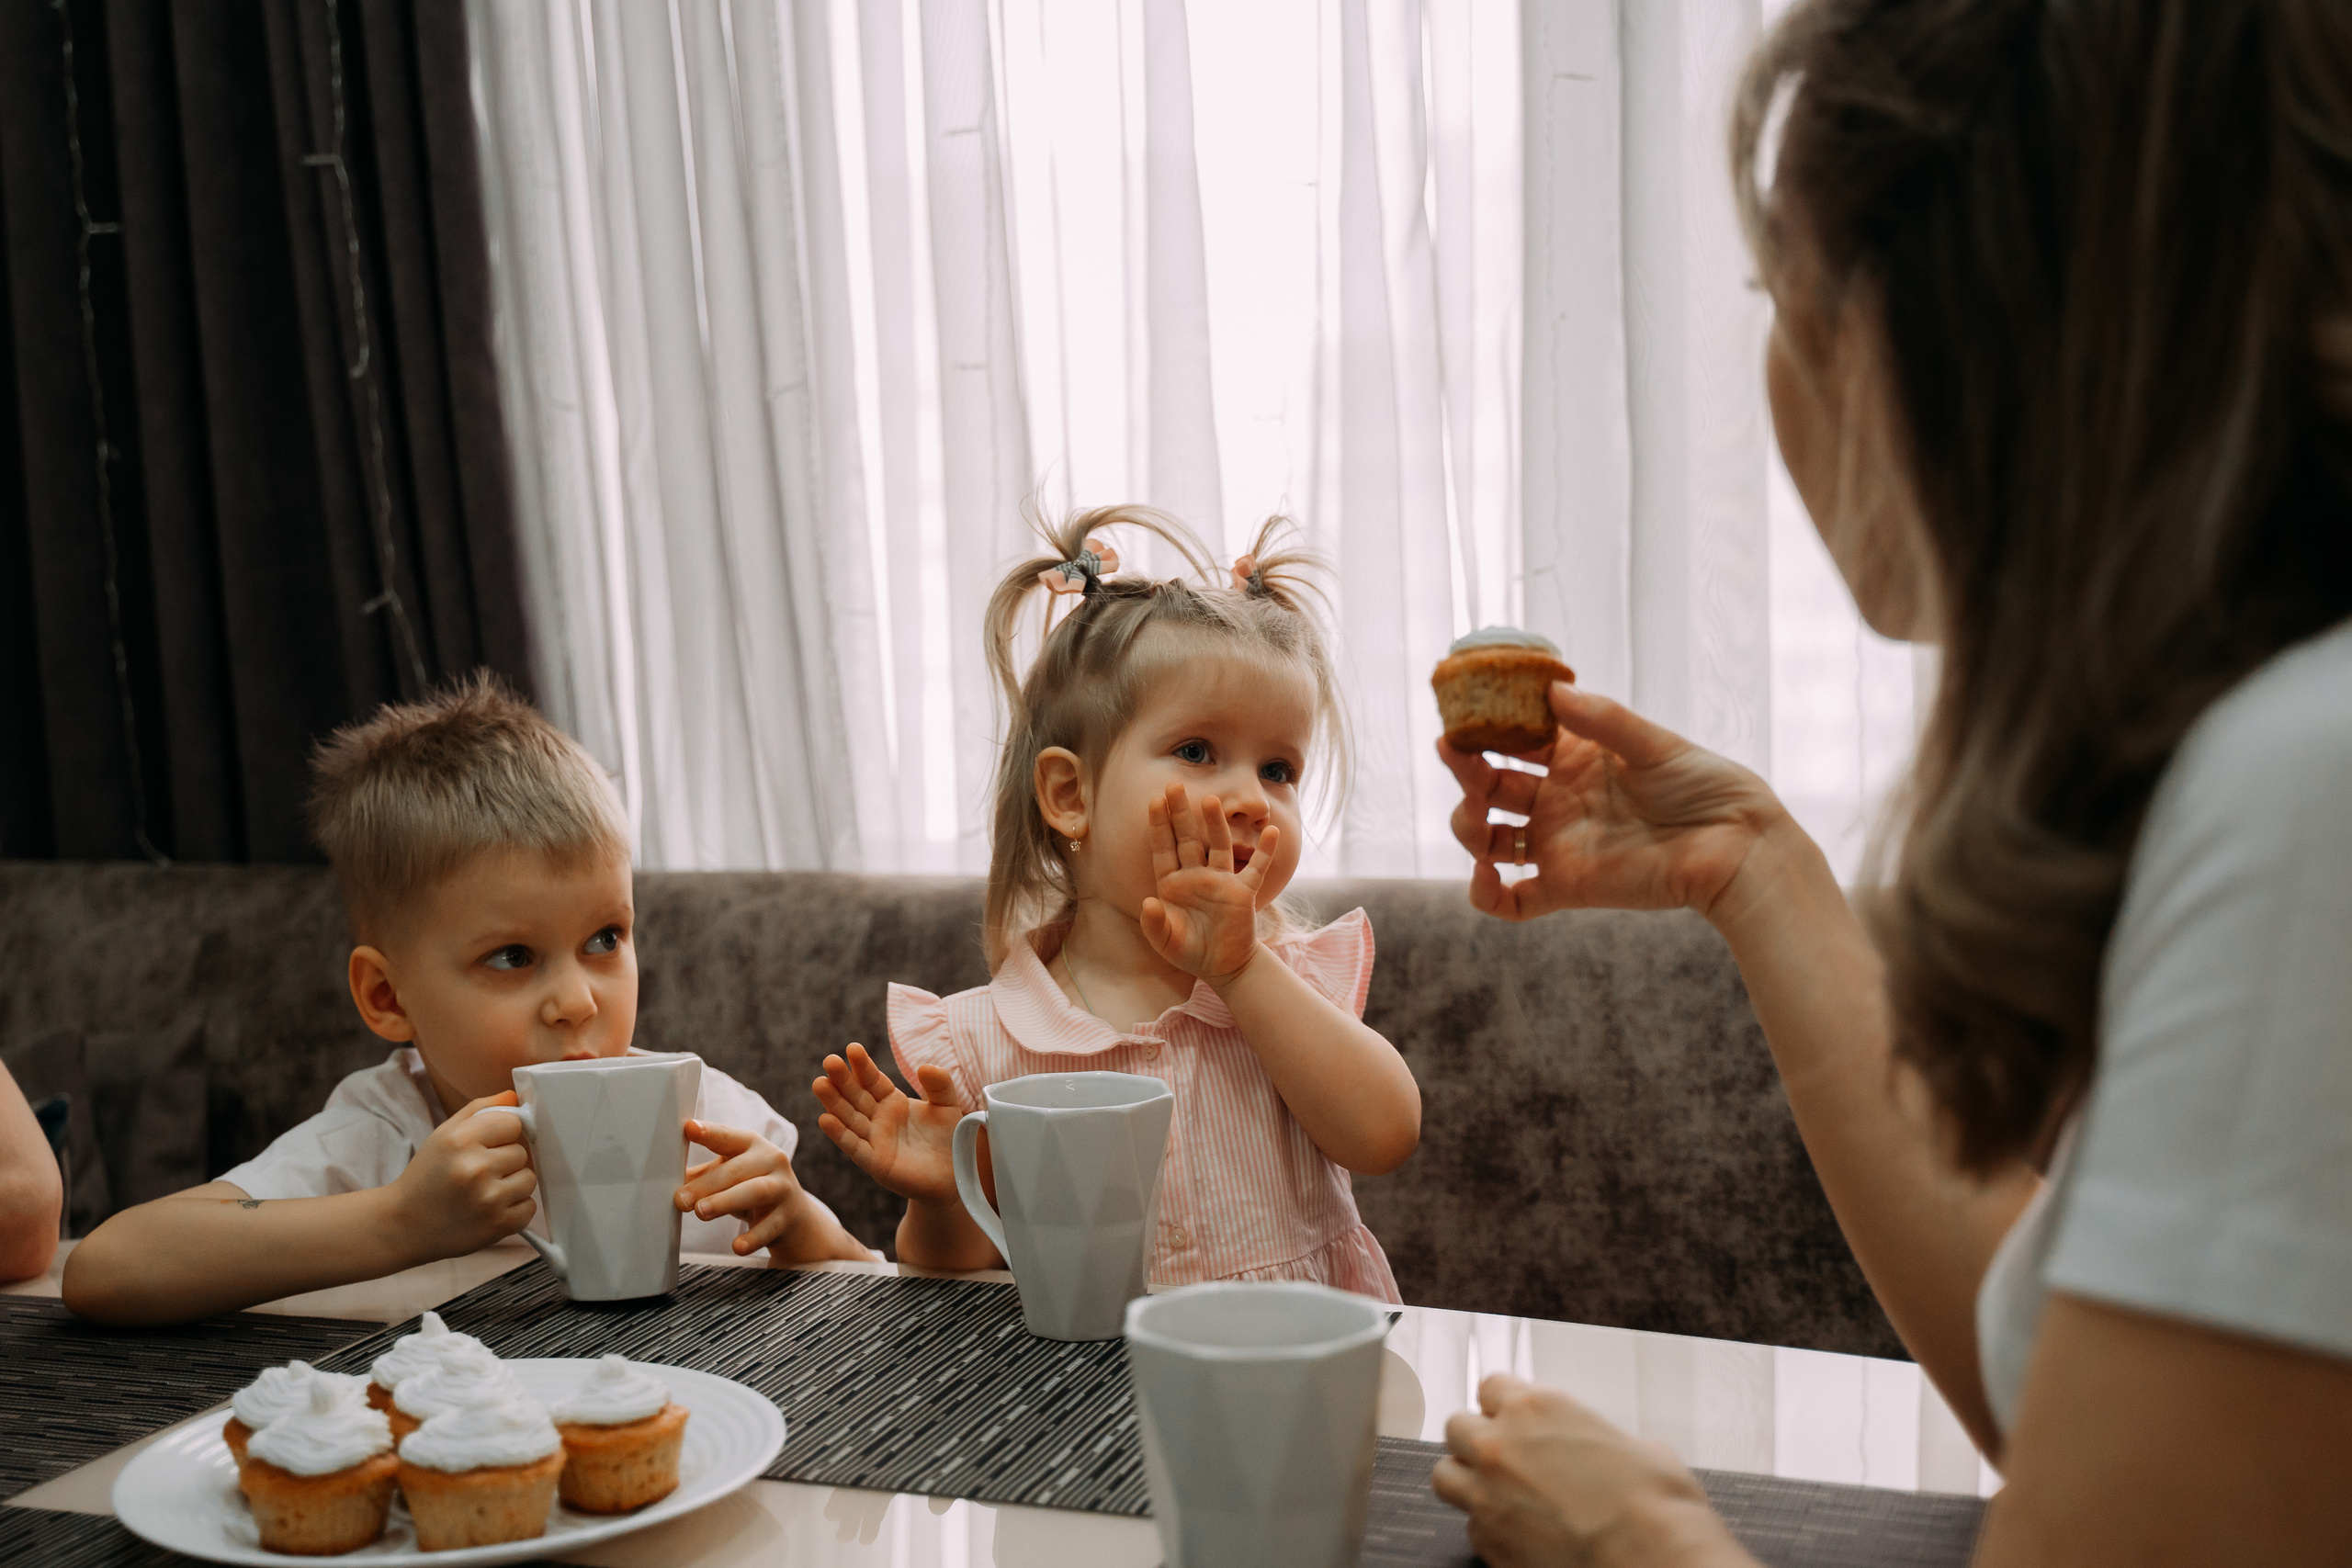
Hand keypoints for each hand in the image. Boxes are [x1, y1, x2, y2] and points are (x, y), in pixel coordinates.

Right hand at [390, 1092, 536, 1257]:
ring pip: (529, 1179)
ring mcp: (488, 1199)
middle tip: (478, 1174)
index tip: (487, 1146)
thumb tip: (514, 1097)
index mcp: (460, 1140)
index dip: (502, 1134)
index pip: (513, 1122)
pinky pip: (529, 1208)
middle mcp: (475, 1168)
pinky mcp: (498, 1225)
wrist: (403, 1225)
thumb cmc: (426, 1177)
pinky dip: (514, 1210)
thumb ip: (480, 1110)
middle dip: (504, 1162)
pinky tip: (489, 1210)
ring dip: (512, 1186)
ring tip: (483, 1192)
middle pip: (521, 1152)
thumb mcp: (443, 1134)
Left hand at [676, 1120, 847, 1259]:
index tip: (689, 1129)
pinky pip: (769, 1227)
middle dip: (706, 1185)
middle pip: (736, 1170)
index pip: (727, 1136)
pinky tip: (737, 1246)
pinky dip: (753, 1238)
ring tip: (701, 1212)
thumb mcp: (728, 1175)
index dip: (709, 1132)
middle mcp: (771, 1160)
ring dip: (726, 1201)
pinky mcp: (788, 1216)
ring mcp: (783, 1187)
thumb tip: (660, 1180)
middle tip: (681, 1199)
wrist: (793, 1215)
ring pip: (755, 1191)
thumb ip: (700, 1175)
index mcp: (751, 1144)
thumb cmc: (751, 1187)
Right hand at [812, 1044, 967, 1204]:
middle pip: (855, 1095)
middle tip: (830, 1061)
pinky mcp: (874, 1161)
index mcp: (892, 1101)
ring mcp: (873, 1139)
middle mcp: (878, 1118)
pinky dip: (839, 1134)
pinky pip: (854, 1146)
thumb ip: (939, 1084)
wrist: (955, 1173)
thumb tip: (924, 1066)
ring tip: (819, 1083)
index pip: (873, 1080)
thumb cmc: (949, 1137)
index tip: (852, 1049)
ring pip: (849, 1118)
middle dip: (842, 1079)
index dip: (863, 1066)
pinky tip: (825, 1119)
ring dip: (833, 1102)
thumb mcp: (947, 1104)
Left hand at [1141, 782, 1275, 984]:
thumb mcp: (1166, 941)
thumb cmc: (1190, 951)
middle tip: (1174, 785)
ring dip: (1216, 824)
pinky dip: (1265, 851)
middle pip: (1188, 838)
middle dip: (1181, 813)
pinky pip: (1257, 868)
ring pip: (1219, 846)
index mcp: (1172, 884)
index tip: (1154, 801)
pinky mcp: (1243, 892)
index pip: (1164, 849)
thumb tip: (1148, 901)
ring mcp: (1221, 881)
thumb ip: (1155, 924)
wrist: (1222, 967)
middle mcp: (1196, 876)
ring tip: (1211, 801)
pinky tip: (1271, 831)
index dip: (1159, 826)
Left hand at [1432, 1375, 1744, 1567]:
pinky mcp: (1490, 1543)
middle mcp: (1501, 1446)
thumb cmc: (1656, 1507)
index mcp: (1537, 1409)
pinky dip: (1488, 1528)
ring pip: (1446, 1475)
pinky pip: (1471, 1527)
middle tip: (1504, 1455)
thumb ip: (1606, 1439)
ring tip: (1497, 1492)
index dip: (1504, 1403)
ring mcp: (1488, 1496)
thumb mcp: (1643, 1449)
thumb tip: (1619, 1451)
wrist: (1655, 1561)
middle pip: (1456, 1426)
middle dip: (1477, 1438)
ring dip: (1467, 1479)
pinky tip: (1517, 1532)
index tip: (1514, 1416)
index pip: (1490, 1386)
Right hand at [1440, 683, 1792, 927]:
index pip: (1514, 739)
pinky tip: (1483, 874)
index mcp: (1574, 758)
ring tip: (1476, 815)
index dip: (1484, 728)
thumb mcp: (1654, 744)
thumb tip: (1552, 691)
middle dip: (1466, 771)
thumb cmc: (1706, 786)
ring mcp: (1559, 844)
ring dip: (1468, 826)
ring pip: (1489, 839)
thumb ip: (1602, 720)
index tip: (1462, 715)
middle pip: (1491, 786)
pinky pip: (1511, 900)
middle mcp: (1558, 800)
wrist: (1736, 847)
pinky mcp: (1566, 887)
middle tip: (1456, 754)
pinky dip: (1485, 893)